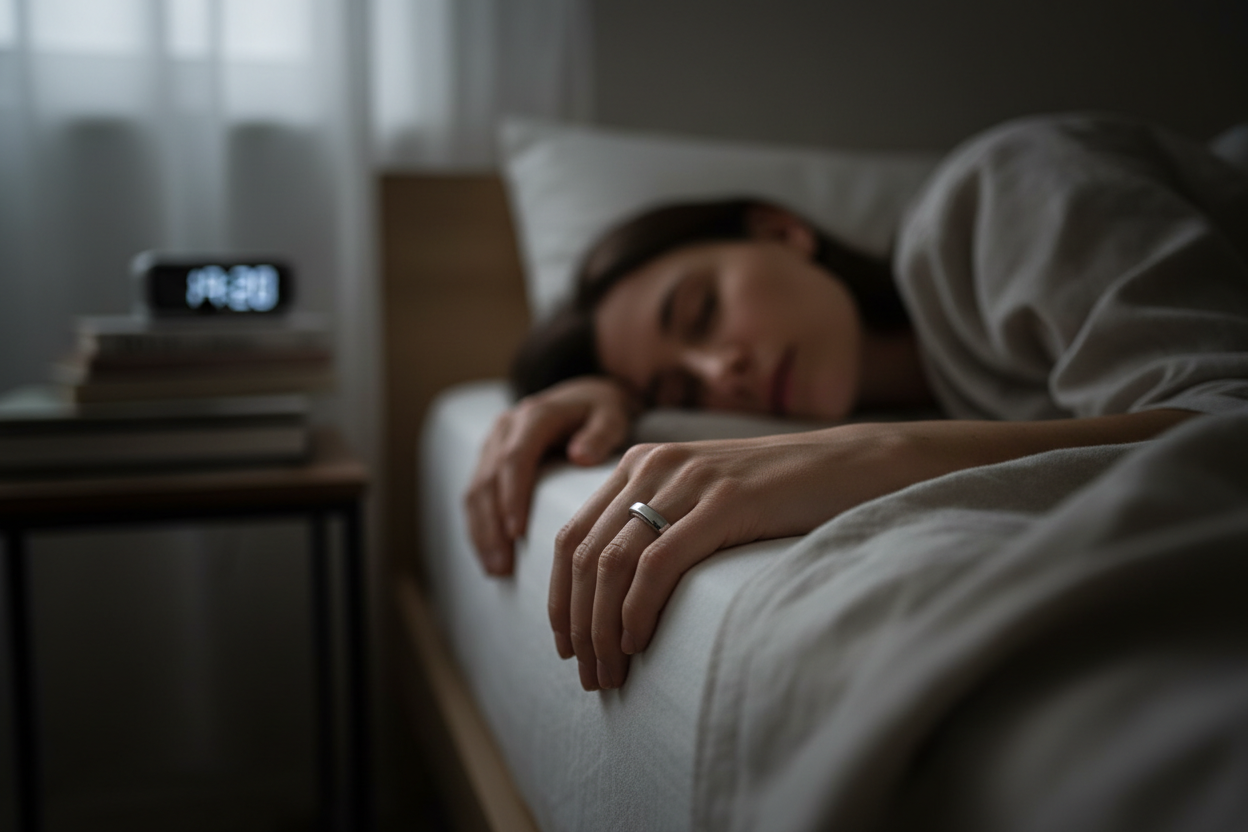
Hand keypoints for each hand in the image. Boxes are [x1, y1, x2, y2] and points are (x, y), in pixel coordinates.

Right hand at [464, 376, 637, 575]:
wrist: (586, 397)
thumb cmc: (603, 411)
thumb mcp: (611, 415)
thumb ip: (601, 432)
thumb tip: (580, 456)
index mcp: (534, 416)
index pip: (515, 458)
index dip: (513, 496)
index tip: (517, 533)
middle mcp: (506, 428)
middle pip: (488, 480)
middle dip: (492, 526)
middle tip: (503, 566)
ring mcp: (493, 444)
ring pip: (475, 491)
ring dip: (481, 533)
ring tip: (496, 571)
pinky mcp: (489, 460)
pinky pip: (476, 496)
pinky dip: (479, 528)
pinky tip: (489, 558)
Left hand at [548, 425, 910, 690]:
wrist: (852, 466)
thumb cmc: (779, 497)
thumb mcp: (703, 501)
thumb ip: (658, 525)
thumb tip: (613, 597)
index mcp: (640, 464)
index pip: (571, 536)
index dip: (559, 598)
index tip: (566, 648)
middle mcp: (654, 465)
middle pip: (584, 554)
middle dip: (577, 624)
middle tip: (587, 676)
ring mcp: (689, 480)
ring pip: (612, 563)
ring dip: (602, 629)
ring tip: (610, 673)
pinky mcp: (725, 501)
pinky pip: (658, 563)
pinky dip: (637, 609)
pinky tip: (638, 642)